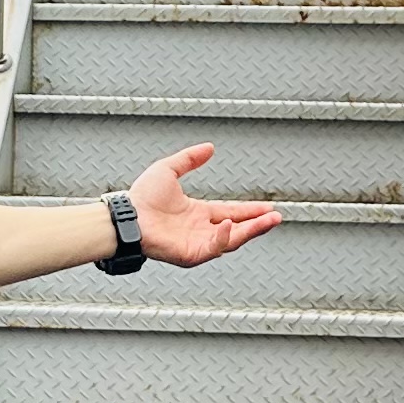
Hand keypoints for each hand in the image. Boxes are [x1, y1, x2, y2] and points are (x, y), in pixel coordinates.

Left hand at [128, 144, 281, 267]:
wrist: (127, 215)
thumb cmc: (141, 196)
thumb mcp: (169, 169)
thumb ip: (190, 159)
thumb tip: (210, 147)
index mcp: (199, 213)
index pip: (232, 212)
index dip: (251, 210)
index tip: (269, 207)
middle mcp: (201, 230)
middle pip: (238, 228)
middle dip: (259, 223)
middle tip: (276, 217)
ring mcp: (197, 244)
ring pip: (232, 239)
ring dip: (251, 231)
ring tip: (269, 221)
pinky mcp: (191, 255)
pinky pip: (214, 247)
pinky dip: (224, 237)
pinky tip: (230, 224)